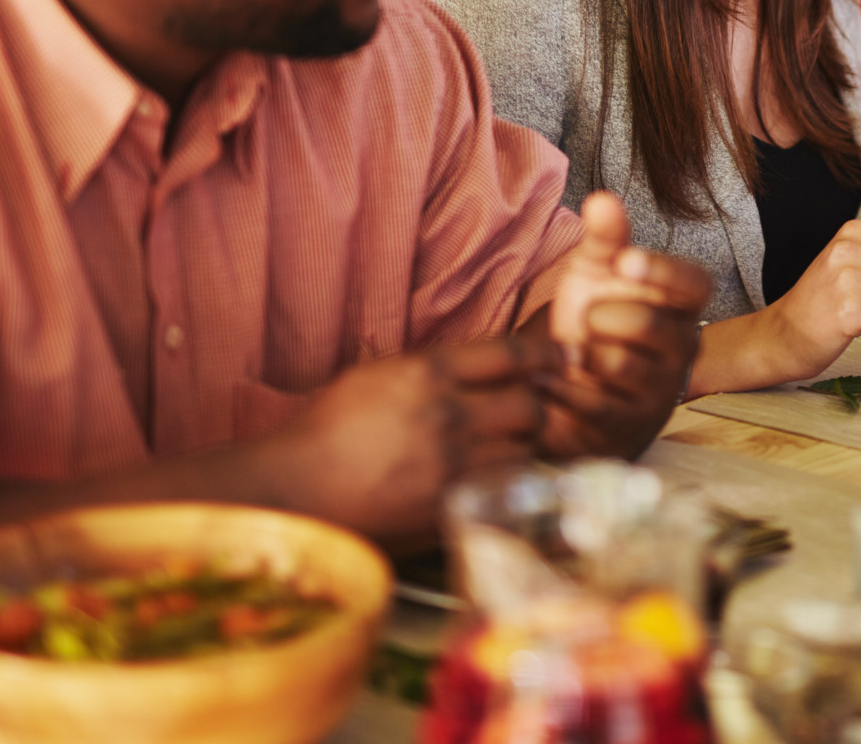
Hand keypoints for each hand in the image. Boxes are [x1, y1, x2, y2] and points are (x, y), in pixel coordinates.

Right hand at [262, 338, 552, 540]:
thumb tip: (482, 367)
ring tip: (505, 451)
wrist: (294, 489)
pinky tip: (492, 483)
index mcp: (427, 371)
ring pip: (523, 450)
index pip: (510, 354)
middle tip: (530, 416)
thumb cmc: (326, 429)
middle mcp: (447, 414)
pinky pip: (501, 491)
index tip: (565, 358)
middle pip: (530, 405)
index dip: (546, 356)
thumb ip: (431, 369)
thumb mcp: (376, 376)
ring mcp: (451, 464)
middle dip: (536, 409)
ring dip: (523, 449)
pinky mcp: (448, 506)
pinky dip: (505, 485)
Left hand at [536, 193, 709, 457]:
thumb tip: (602, 199)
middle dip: (602, 317)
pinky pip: (596, 404)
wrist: (572, 385)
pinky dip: (563, 387)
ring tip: (573, 355)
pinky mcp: (631, 428)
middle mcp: (683, 350)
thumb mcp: (596, 274)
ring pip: (619, 363)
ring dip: (580, 355)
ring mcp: (661, 392)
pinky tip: (551, 378)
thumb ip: (604, 238)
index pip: (695, 284)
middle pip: (649, 324)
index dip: (662, 272)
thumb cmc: (595, 321)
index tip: (624, 262)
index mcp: (683, 306)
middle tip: (588, 321)